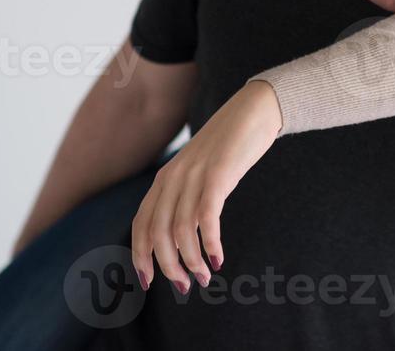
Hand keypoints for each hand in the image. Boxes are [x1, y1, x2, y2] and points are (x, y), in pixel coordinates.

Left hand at [129, 79, 282, 291]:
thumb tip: (184, 232)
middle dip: (168, 266)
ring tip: (204, 275)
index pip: (141, 224)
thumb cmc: (229, 145)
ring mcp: (195, 175)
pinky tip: (218, 258)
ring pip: (181, 229)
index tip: (148, 281)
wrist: (253, 109)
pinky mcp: (219, 174)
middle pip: (158, 233)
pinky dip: (209, 243)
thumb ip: (186, 193)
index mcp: (165, 178)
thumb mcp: (199, 169)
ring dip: (191, 260)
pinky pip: (206, 216)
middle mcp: (174, 178)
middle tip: (186, 285)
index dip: (141, 256)